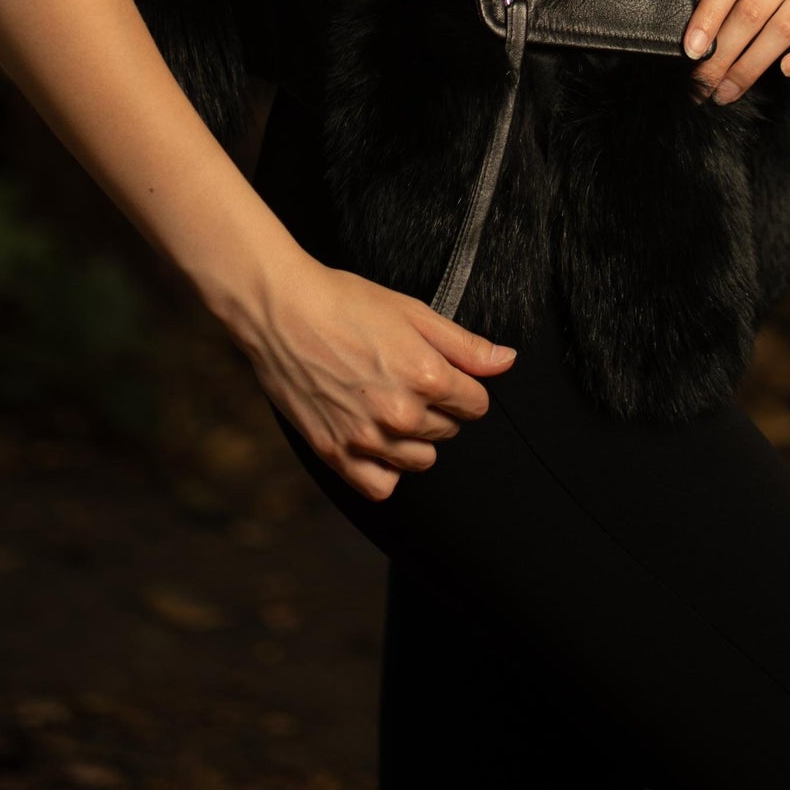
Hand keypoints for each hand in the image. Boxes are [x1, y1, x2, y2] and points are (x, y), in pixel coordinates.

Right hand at [230, 251, 514, 500]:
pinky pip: (381, 486)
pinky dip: (385, 470)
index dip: (463, 387)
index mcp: (425, 376)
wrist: (282, 311)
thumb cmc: (346, 303)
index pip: (475, 404)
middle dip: (438, 408)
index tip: (442, 373)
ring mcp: (366, 438)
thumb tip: (507, 361)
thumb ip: (465, 344)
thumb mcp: (413, 312)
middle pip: (449, 430)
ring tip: (390, 406)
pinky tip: (377, 442)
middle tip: (406, 379)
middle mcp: (400, 414)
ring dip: (416, 439)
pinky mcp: (335, 454)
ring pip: (421, 460)